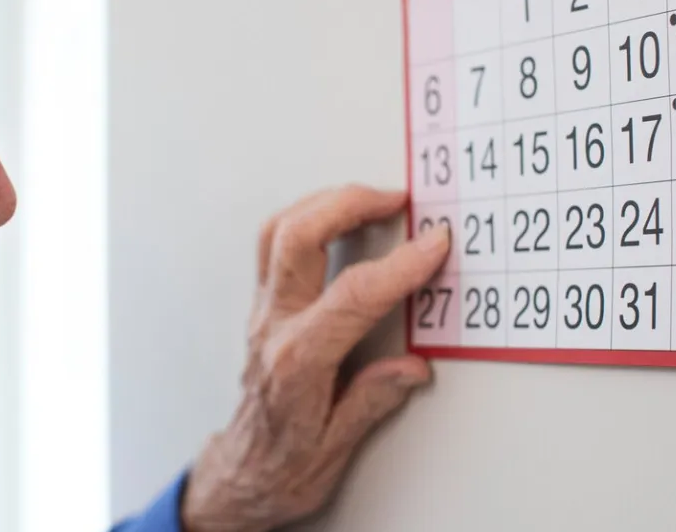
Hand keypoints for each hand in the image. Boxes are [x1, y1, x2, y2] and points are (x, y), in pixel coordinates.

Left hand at [181, 185, 450, 531]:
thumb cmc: (283, 467)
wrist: (241, 476)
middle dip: (349, 204)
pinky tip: (335, 219)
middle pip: (298, 238)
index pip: (352, 296)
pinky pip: (274, 246)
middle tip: (396, 199)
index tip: (433, 245)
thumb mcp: (336, 449)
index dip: (399, 266)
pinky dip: (307, 220)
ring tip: (369, 198)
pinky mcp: (262, 309)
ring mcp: (262, 313)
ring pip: (278, 232)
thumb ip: (373, 401)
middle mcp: (274, 326)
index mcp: (298, 361)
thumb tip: (412, 367)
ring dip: (323, 203)